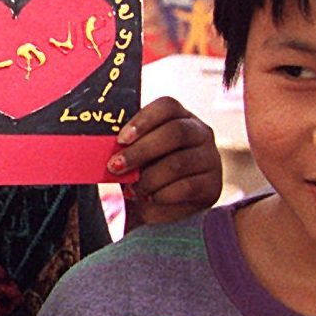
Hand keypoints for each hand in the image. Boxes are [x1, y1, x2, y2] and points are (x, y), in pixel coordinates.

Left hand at [108, 97, 222, 227]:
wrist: (160, 209)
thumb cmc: (144, 174)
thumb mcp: (135, 157)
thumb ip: (126, 147)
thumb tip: (103, 145)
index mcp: (180, 117)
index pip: (167, 106)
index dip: (143, 120)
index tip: (121, 139)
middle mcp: (200, 133)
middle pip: (175, 132)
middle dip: (141, 151)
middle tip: (116, 166)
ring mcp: (211, 158)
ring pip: (178, 163)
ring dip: (148, 178)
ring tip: (131, 190)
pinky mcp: (213, 185)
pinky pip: (187, 187)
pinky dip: (162, 195)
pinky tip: (150, 198)